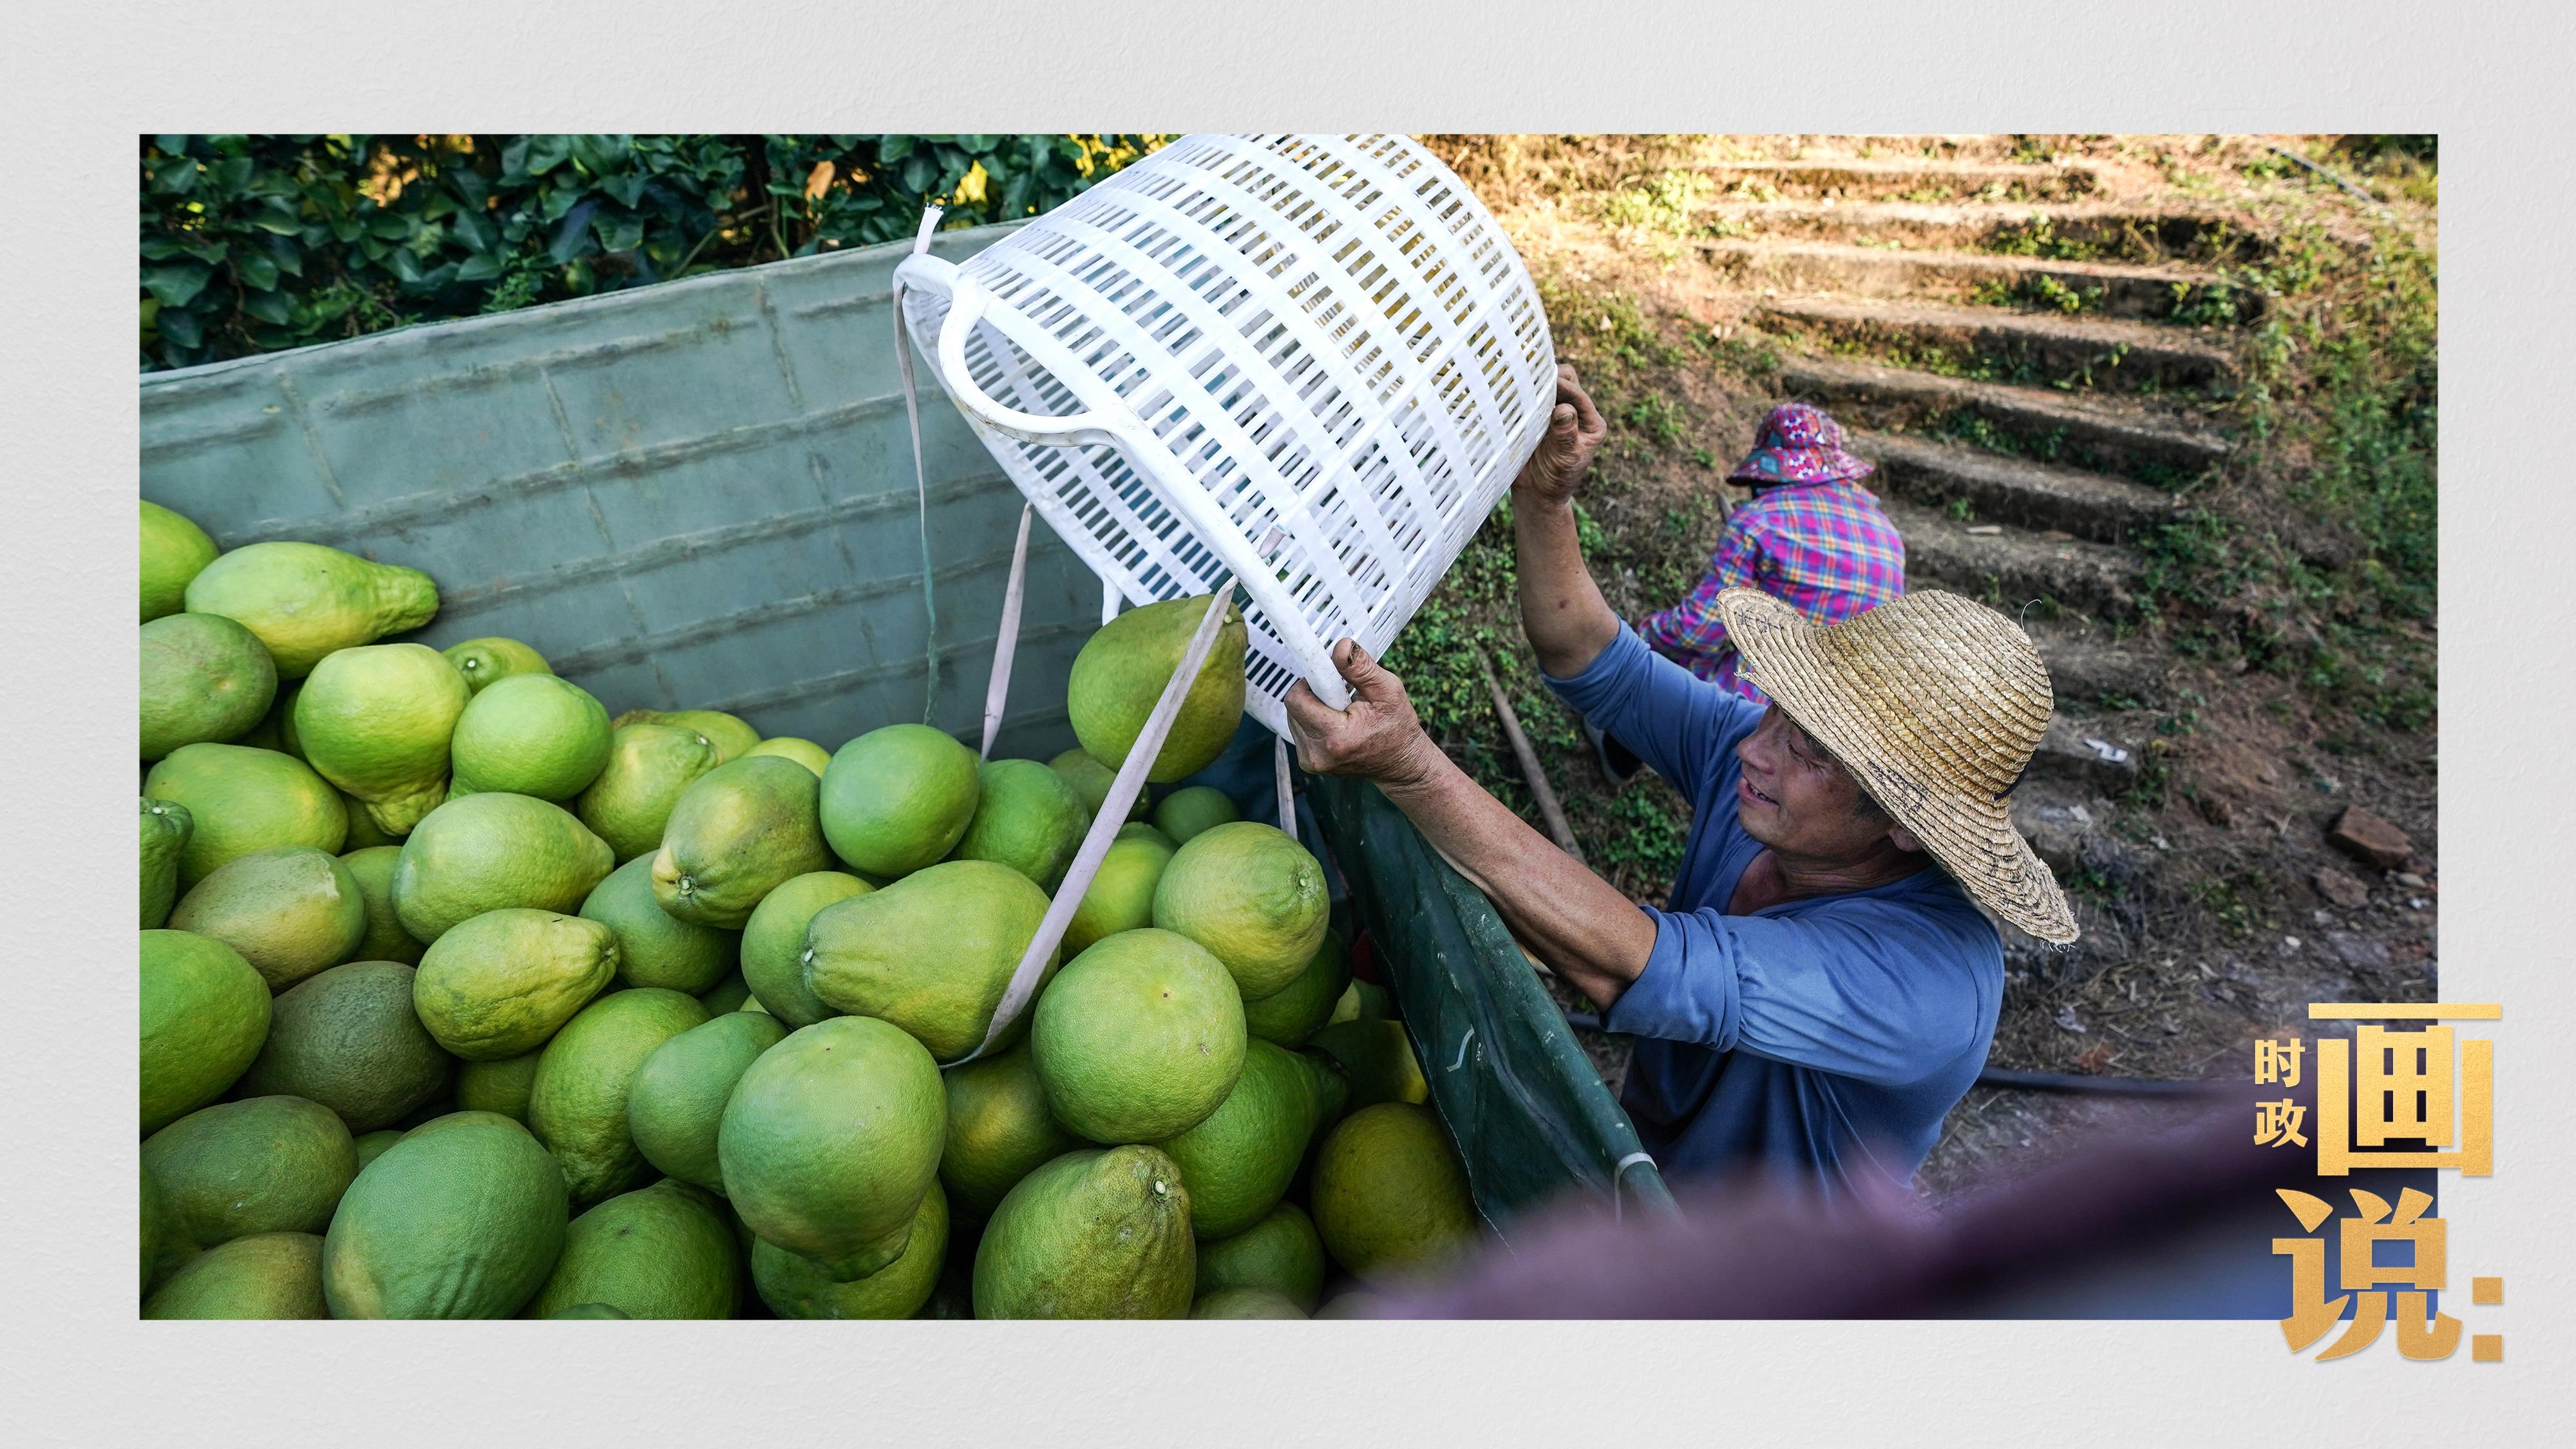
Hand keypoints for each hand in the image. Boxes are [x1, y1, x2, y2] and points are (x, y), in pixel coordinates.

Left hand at [1284, 639, 1443, 792]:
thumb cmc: (1397, 727)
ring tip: (1341, 710)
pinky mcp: (1308, 761)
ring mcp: (1311, 760)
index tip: (1325, 672)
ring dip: (1314, 706)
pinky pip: (1299, 728)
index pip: (1297, 699)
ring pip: (1294, 716)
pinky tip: (1336, 722)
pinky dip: (1314, 719)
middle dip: (1315, 693)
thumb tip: (1340, 646)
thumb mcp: (1388, 691)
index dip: (1310, 680)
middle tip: (1341, 694)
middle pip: (1294, 706)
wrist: (1400, 763)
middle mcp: (1317, 753)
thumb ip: (1361, 668)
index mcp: (1336, 737)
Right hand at [1512, 364, 1607, 506]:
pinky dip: (1526, 393)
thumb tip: (1564, 409)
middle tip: (1532, 380)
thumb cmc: (1556, 480)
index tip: (1547, 381)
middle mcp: (1577, 414)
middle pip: (1568, 381)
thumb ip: (1565, 434)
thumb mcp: (1565, 459)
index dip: (1564, 387)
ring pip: (1549, 385)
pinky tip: (1514, 392)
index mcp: (1591, 424)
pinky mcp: (1539, 416)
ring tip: (1522, 383)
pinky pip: (1533, 397)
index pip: (1579, 396)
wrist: (1537, 494)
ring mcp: (1557, 413)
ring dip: (1537, 384)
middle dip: (1551, 378)